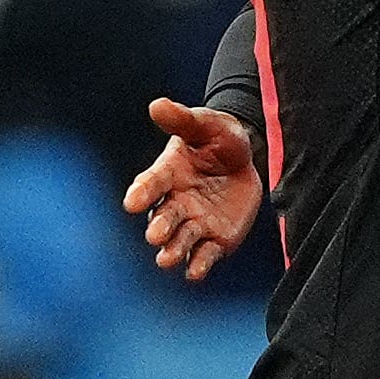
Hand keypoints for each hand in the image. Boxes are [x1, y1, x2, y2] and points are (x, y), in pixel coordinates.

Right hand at [123, 98, 261, 281]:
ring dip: (173, 251)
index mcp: (168, 174)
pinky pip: (204, 255)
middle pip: (163, 218)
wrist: (246, 158)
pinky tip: (194, 273)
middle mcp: (176, 202)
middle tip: (156, 235)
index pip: (151, 184)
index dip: (142, 192)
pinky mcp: (215, 239)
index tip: (133, 202)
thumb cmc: (219, 138)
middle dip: (159, 227)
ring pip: (180, 241)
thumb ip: (184, 119)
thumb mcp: (207, 125)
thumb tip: (157, 105)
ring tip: (167, 259)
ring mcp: (194, 223)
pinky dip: (198, 265)